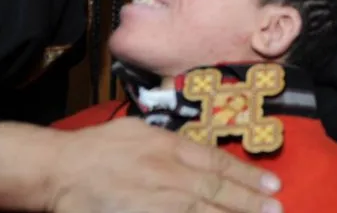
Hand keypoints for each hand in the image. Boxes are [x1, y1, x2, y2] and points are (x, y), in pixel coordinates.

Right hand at [47, 117, 281, 212]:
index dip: (246, 176)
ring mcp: (158, 203)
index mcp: (167, 147)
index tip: (271, 185)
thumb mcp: (136, 131)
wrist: (59, 171)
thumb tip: (197, 152)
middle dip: (250, 203)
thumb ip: (169, 141)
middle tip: (277, 210)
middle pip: (218, 192)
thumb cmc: (95, 148)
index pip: (217, 164)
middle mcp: (168, 175)